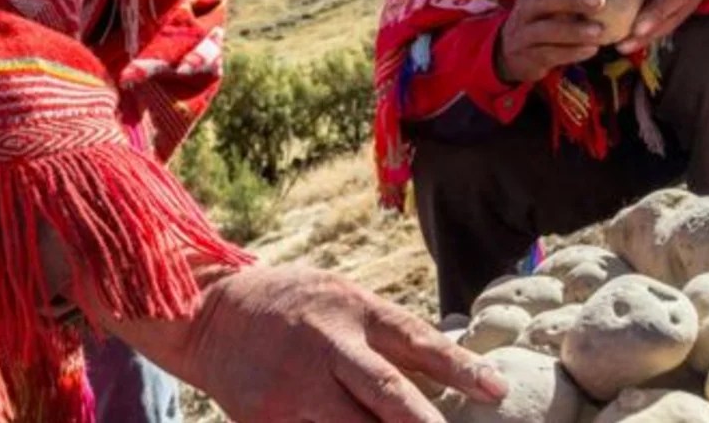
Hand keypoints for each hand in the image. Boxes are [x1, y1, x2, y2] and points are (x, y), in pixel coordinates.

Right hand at [102, 266, 507, 422]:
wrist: (212, 314)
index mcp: (356, 310)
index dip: (461, 368)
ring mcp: (298, 389)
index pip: (418, 342)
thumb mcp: (345, 298)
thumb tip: (447, 368)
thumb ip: (389, 334)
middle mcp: (331, 347)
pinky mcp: (270, 420)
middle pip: (390, 395)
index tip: (497, 391)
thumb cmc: (296, 304)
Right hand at [496, 0, 605, 83]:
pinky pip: (548, 54)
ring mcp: (522, 34)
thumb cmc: (545, 22)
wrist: (512, 53)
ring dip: (574, 30)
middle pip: (546, 0)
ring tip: (599, 31)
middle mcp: (525, 9)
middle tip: (600, 0)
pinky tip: (591, 50)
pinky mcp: (526, 57)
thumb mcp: (551, 4)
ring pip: (546, 30)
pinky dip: (571, 52)